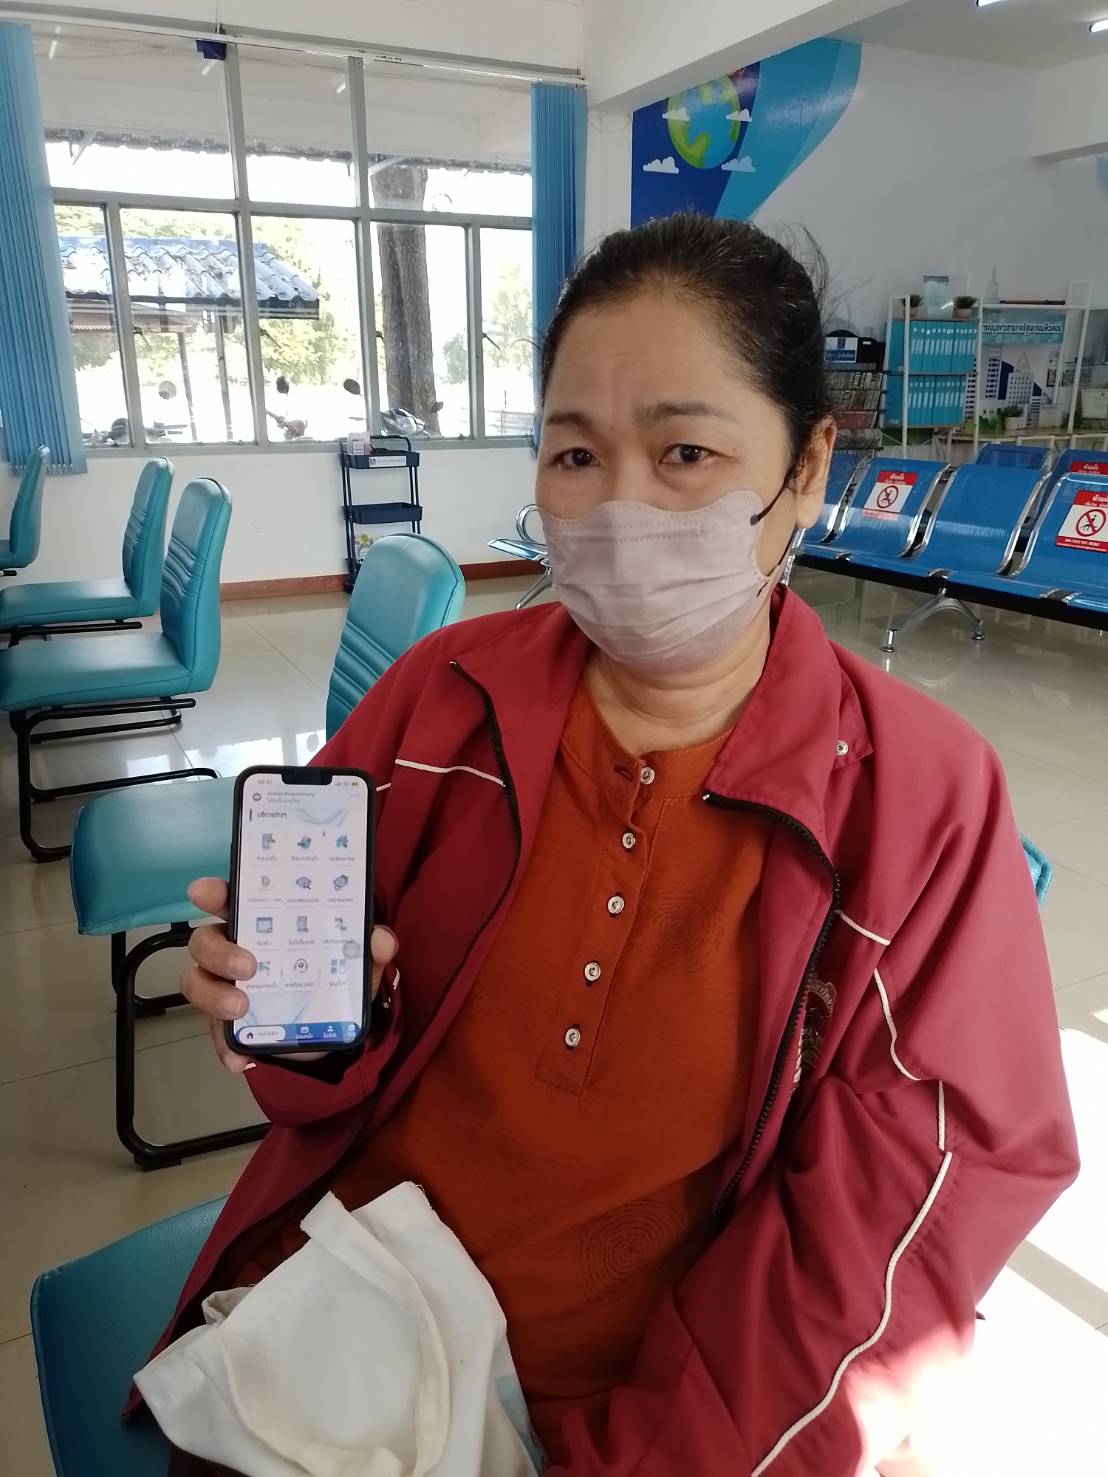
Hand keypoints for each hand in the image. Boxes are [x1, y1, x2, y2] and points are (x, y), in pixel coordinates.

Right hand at [182, 877, 398, 1073]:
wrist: (326, 1029)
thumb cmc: (329, 976)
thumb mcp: (356, 963)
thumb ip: (368, 949)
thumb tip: (381, 941)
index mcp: (262, 923)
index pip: (232, 899)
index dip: (215, 892)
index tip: (205, 890)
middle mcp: (234, 948)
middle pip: (205, 940)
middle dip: (220, 951)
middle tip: (249, 966)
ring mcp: (223, 986)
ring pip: (197, 982)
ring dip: (214, 996)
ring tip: (241, 1009)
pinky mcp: (225, 1023)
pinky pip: (214, 1034)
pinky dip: (224, 1046)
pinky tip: (240, 1059)